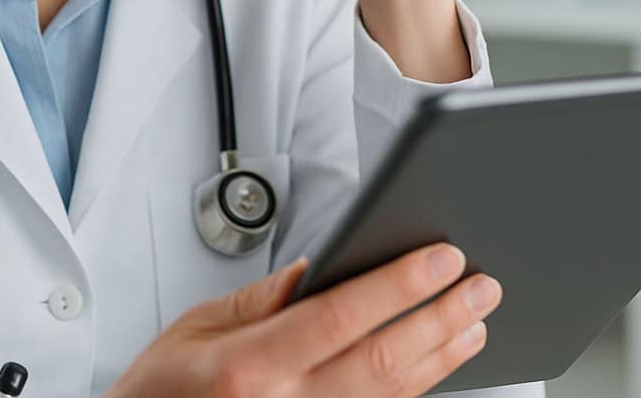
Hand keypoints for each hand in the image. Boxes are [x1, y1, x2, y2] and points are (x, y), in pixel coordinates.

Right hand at [103, 242, 500, 397]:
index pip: (340, 317)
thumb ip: (261, 299)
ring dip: (441, 356)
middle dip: (440, 317)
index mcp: (248, 368)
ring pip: (392, 396)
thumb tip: (320, 270)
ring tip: (475, 320)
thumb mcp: (196, 326)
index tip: (440, 258)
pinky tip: (438, 362)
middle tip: (480, 285)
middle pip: (383, 361)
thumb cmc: (160, 392)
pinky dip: (416, 389)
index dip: (397, 285)